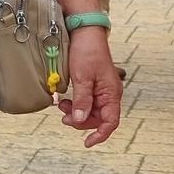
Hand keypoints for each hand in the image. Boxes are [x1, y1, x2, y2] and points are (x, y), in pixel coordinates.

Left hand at [58, 26, 121, 147]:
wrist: (85, 32)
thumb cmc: (87, 51)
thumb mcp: (82, 78)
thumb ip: (82, 101)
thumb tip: (81, 120)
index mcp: (111, 93)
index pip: (110, 122)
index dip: (100, 135)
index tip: (87, 142)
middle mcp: (109, 93)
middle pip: (98, 119)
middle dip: (81, 121)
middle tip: (64, 117)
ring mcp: (102, 89)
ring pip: (91, 111)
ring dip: (76, 112)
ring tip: (61, 105)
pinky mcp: (94, 84)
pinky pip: (87, 101)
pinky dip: (76, 103)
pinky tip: (65, 99)